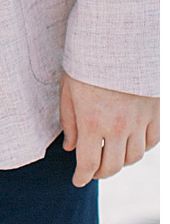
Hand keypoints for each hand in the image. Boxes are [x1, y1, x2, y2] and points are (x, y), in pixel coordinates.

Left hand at [59, 72, 159, 186]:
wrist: (118, 42)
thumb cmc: (86, 64)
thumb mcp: (67, 90)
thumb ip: (69, 122)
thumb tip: (70, 148)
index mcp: (92, 122)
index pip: (88, 162)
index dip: (82, 176)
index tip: (77, 181)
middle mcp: (118, 126)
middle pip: (113, 165)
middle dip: (100, 173)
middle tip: (92, 172)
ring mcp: (140, 121)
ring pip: (134, 157)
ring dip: (121, 162)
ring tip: (110, 158)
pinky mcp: (155, 113)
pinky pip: (152, 141)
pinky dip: (142, 148)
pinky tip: (131, 145)